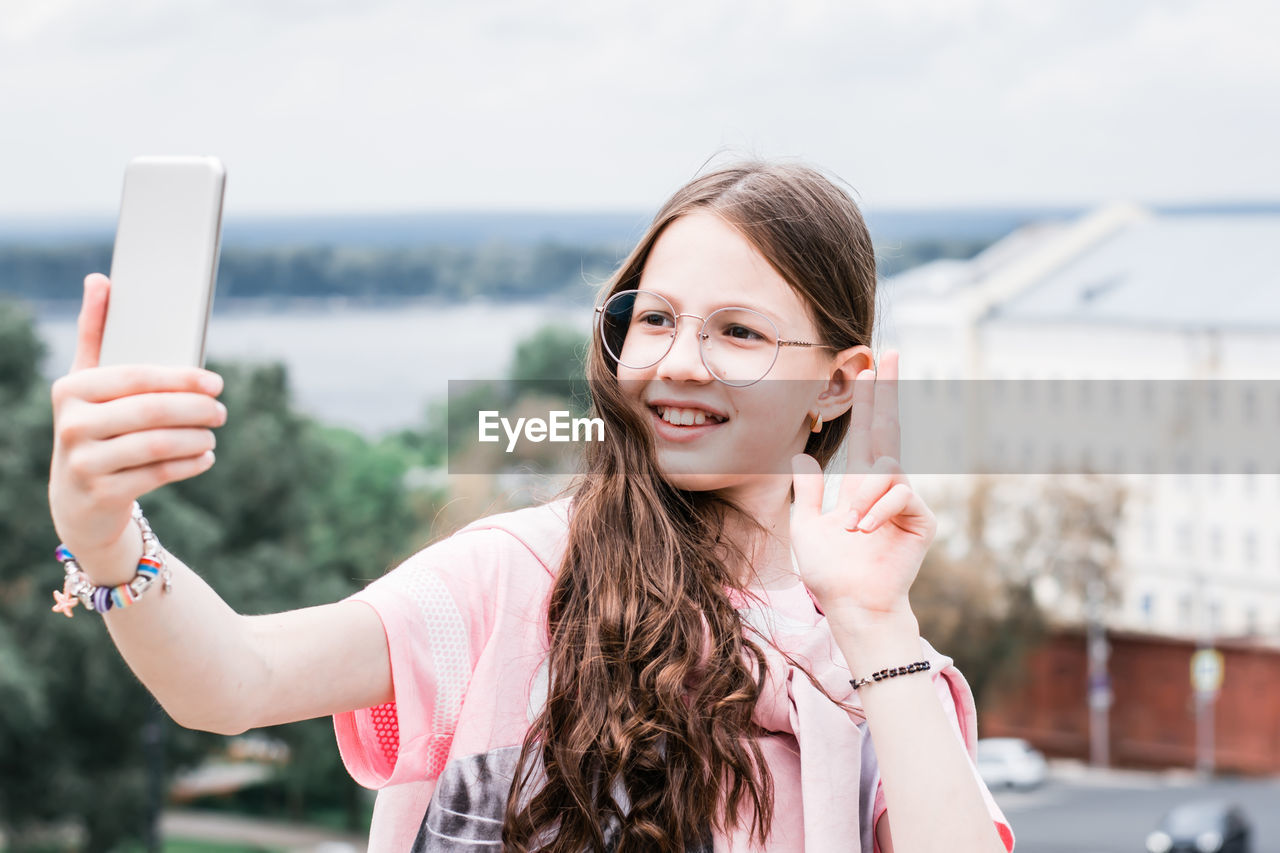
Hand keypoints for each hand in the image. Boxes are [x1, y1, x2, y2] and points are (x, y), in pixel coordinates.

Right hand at [48, 274, 225, 575]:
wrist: (77, 498)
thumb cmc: (94, 425)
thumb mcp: (89, 382)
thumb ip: (96, 332)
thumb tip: (100, 278)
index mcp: (71, 388)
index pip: (137, 378)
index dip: (183, 379)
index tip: (217, 383)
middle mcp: (71, 424)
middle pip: (152, 412)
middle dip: (197, 410)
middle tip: (221, 411)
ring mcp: (84, 462)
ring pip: (158, 445)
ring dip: (197, 438)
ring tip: (213, 434)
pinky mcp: (102, 493)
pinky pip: (159, 474)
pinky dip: (190, 464)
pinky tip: (205, 457)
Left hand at [789, 350, 935, 622]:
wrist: (851, 604)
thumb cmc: (830, 571)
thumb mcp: (807, 526)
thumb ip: (807, 492)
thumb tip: (804, 458)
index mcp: (861, 485)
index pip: (867, 433)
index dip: (869, 401)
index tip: (868, 367)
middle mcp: (886, 487)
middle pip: (888, 428)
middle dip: (887, 390)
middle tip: (889, 353)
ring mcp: (906, 502)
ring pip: (886, 471)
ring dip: (861, 499)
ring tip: (848, 528)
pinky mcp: (921, 519)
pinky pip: (900, 495)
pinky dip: (876, 511)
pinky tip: (862, 531)